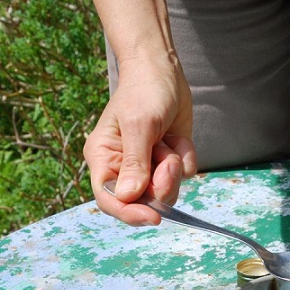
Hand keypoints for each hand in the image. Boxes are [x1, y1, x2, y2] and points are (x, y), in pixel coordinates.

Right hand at [84, 55, 196, 225]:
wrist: (164, 71)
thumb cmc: (144, 92)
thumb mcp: (139, 125)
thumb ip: (134, 162)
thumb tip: (126, 196)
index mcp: (103, 159)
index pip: (109, 200)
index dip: (130, 213)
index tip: (154, 218)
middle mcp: (123, 168)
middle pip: (144, 201)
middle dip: (162, 183)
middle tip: (170, 160)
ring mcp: (148, 167)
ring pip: (168, 191)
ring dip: (175, 167)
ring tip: (169, 141)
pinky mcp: (169, 161)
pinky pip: (185, 174)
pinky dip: (186, 154)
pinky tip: (177, 136)